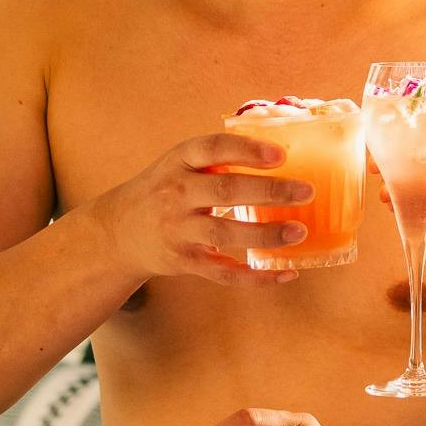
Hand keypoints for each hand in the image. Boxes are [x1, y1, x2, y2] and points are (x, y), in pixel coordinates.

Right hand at [81, 132, 314, 283]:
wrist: (119, 232)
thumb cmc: (166, 190)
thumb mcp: (180, 164)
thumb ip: (219, 158)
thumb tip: (284, 150)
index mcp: (179, 162)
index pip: (212, 148)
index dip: (247, 150)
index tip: (280, 154)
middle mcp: (175, 194)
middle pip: (225, 191)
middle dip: (269, 191)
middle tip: (306, 192)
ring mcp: (178, 230)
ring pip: (225, 233)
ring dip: (265, 234)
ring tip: (299, 231)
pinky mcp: (183, 262)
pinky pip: (223, 272)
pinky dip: (255, 277)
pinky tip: (284, 273)